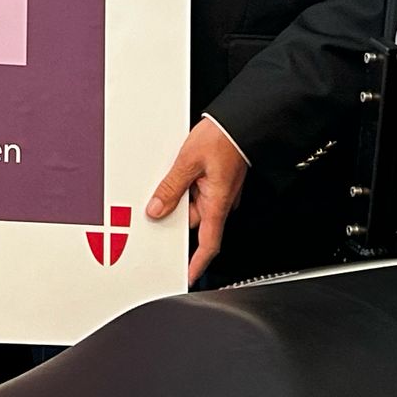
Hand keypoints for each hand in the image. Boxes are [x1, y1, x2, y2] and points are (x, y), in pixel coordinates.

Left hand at [147, 115, 249, 284]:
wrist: (240, 120)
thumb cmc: (223, 138)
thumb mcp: (188, 162)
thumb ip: (171, 188)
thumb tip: (157, 209)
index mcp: (217, 203)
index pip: (208, 245)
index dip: (197, 264)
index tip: (186, 276)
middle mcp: (221, 201)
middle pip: (193, 221)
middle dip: (176, 216)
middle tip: (159, 206)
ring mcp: (220, 191)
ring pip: (194, 204)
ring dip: (180, 197)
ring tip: (174, 175)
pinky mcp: (218, 180)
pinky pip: (198, 191)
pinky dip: (186, 187)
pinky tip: (180, 172)